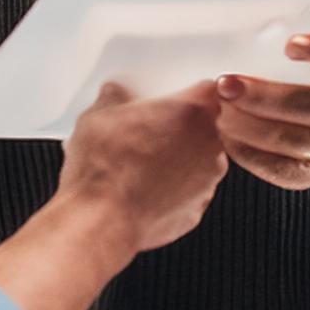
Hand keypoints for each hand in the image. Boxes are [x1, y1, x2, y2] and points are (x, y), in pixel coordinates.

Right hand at [57, 80, 229, 253]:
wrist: (100, 221)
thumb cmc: (104, 168)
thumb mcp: (99, 113)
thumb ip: (116, 96)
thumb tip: (115, 95)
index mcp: (194, 111)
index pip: (209, 89)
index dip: (190, 92)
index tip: (173, 96)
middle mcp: (210, 145)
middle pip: (205, 126)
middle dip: (180, 126)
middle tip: (147, 128)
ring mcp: (207, 182)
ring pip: (197, 160)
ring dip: (177, 158)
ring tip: (139, 162)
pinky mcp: (196, 210)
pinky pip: (188, 191)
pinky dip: (171, 188)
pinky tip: (142, 187)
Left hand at [214, 32, 309, 189]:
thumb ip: (293, 49)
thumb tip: (239, 40)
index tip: (290, 45)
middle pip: (304, 104)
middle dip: (259, 96)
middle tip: (224, 85)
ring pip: (289, 139)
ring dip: (247, 126)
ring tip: (220, 112)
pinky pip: (279, 168)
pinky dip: (248, 152)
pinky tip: (226, 136)